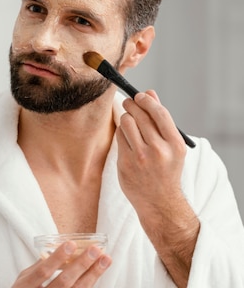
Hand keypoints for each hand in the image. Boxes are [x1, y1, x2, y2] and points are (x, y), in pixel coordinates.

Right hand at [12, 242, 110, 287]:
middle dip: (81, 265)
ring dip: (93, 274)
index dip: (57, 258)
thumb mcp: (24, 279)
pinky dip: (90, 283)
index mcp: (26, 286)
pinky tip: (97, 272)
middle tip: (95, 250)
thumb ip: (38, 266)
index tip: (71, 244)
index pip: (43, 271)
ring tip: (105, 260)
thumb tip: (57, 248)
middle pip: (64, 282)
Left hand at [115, 90, 186, 209]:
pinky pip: (119, 137)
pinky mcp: (125, 163)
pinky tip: (126, 136)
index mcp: (175, 144)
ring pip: (126, 123)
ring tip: (129, 121)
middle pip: (139, 116)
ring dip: (126, 118)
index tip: (140, 96)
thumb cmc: (166, 169)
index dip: (147, 100)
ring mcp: (140, 157)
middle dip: (132, 105)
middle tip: (129, 103)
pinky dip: (121, 133)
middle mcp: (159, 150)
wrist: (159, 201)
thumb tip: (150, 93)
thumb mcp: (171, 146)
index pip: (159, 113)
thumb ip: (160, 120)